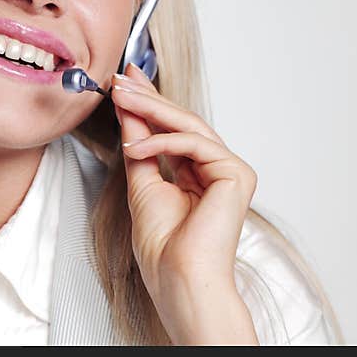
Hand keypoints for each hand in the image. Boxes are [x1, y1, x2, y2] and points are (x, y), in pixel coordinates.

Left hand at [110, 62, 259, 344]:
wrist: (178, 278)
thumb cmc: (163, 246)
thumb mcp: (141, 182)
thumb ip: (138, 144)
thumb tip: (127, 110)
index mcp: (200, 174)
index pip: (174, 130)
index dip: (151, 102)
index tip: (126, 81)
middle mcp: (219, 169)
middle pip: (183, 122)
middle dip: (149, 97)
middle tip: (121, 78)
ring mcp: (231, 170)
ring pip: (189, 126)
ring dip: (151, 108)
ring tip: (120, 98)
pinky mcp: (236, 173)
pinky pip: (193, 144)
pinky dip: (161, 142)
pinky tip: (134, 149)